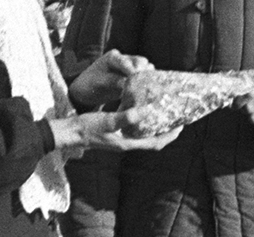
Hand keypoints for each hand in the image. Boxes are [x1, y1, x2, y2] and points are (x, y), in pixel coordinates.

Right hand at [49, 108, 183, 153]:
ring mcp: (123, 139)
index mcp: (128, 143)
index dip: (170, 135)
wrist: (72, 132)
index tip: (181, 125)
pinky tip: (144, 110)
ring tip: (165, 113)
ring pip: (146, 135)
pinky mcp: (118, 134)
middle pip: (154, 140)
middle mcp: (128, 143)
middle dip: (168, 131)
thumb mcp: (107, 120)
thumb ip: (124, 117)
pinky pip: (137, 130)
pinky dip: (145, 123)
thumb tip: (142, 112)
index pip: (156, 143)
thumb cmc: (88, 127)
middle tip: (177, 118)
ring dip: (157, 127)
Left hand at [69, 50, 152, 108]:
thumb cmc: (89, 85)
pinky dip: (147, 83)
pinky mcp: (133, 77)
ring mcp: (130, 67)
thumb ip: (113, 81)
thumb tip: (128, 83)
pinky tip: (149, 93)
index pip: (126, 62)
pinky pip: (144, 78)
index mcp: (112, 57)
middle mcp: (123, 59)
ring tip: (149, 90)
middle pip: (140, 62)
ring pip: (145, 69)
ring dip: (148, 78)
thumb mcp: (98, 83)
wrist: (86, 91)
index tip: (137, 80)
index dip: (132, 70)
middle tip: (147, 86)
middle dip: (144, 73)